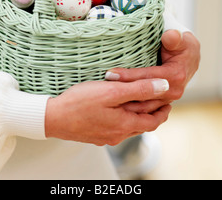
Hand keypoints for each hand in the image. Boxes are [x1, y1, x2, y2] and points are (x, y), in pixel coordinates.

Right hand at [45, 79, 171, 146]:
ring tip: (139, 100)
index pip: (153, 120)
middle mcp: (118, 134)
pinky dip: (123, 116)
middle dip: (152, 111)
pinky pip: (116, 126)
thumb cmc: (80, 103)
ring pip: (129, 125)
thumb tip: (164, 86)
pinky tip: (116, 108)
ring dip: (137, 114)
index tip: (168, 98)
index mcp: (125, 124)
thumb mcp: (112, 91)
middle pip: (142, 124)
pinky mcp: (96, 134)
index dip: (163, 109)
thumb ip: (139, 89)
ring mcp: (106, 136)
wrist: (52, 118)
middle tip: (158, 98)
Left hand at [105, 30, 200, 105]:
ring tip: (103, 98)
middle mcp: (172, 91)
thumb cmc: (182, 46)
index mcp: (175, 76)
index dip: (128, 76)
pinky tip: (113, 104)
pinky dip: (129, 106)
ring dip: (123, 102)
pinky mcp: (160, 102)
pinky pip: (143, 107)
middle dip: (122, 92)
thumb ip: (174, 38)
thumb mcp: (180, 39)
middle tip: (100, 89)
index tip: (110, 73)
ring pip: (142, 106)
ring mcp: (167, 99)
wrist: (190, 57)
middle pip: (142, 94)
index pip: (147, 77)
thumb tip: (170, 36)